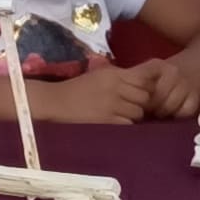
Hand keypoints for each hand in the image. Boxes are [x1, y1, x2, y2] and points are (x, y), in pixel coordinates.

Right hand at [28, 63, 161, 123]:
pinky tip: (114, 123)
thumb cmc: (76, 89)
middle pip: (144, 97)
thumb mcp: (98, 76)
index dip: (145, 88)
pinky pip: (128, 124)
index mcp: (113, 74)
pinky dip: (125, 125)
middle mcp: (115, 87)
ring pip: (139, 112)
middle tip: (130, 107)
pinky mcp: (107, 120)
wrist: (54, 102)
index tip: (139, 94)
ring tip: (120, 116)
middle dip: (141, 104)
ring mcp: (112, 104)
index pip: (143, 79)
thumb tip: (145, 82)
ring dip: (133, 116)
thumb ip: (119, 77)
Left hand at [132, 54, 199, 121]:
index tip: (137, 102)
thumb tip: (127, 104)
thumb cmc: (155, 81)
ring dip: (164, 112)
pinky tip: (173, 114)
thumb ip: (132, 87)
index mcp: (156, 65)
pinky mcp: (196, 96)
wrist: (183, 74)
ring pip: (172, 104)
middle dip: (151, 106)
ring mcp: (186, 83)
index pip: (144, 83)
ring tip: (158, 113)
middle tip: (148, 111)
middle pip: (159, 95)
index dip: (140, 97)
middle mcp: (173, 71)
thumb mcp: (141, 77)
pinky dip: (179, 115)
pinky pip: (187, 111)